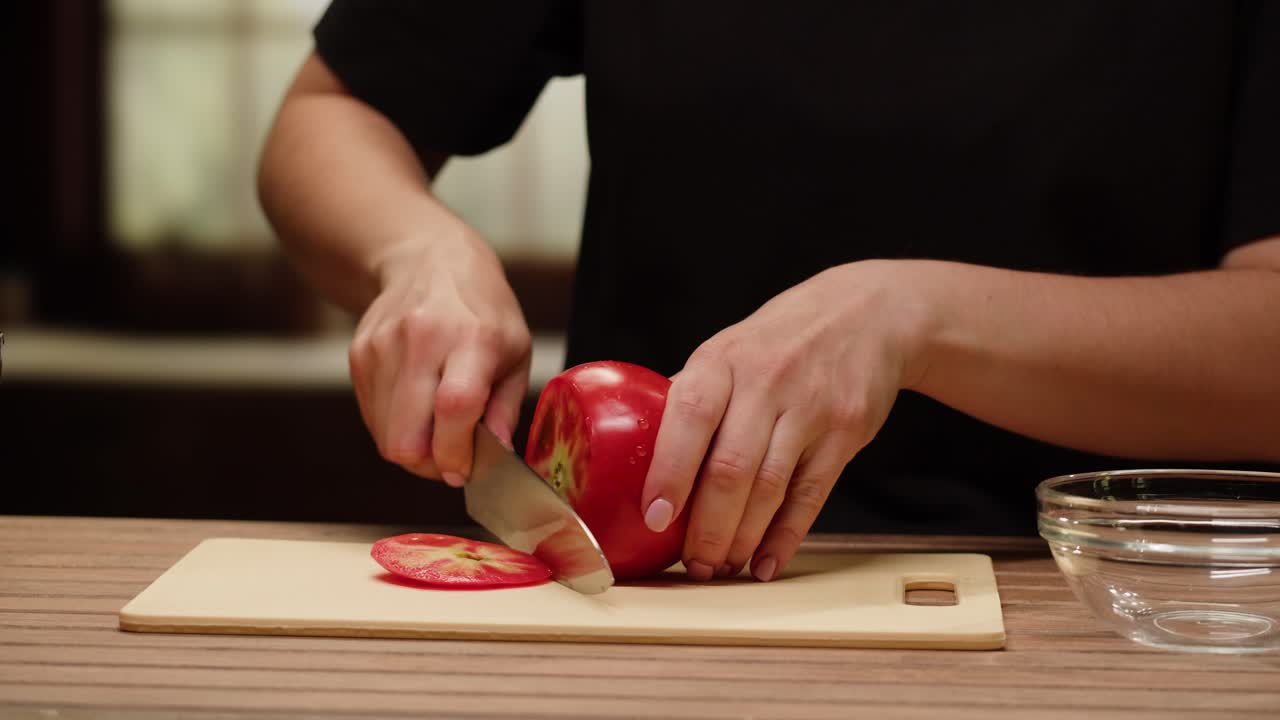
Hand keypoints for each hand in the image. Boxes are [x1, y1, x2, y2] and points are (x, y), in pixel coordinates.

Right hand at [348, 231, 531, 485]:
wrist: (428, 260)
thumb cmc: (483, 311)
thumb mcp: (515, 351)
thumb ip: (505, 408)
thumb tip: (496, 458)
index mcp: (471, 338)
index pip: (454, 408)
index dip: (456, 452)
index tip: (463, 471)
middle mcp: (422, 340)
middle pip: (407, 435)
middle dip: (429, 465)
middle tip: (450, 460)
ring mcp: (383, 347)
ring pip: (384, 435)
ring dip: (412, 450)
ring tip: (436, 433)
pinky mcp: (359, 355)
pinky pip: (372, 417)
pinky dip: (394, 428)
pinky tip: (416, 409)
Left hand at [639, 260, 934, 581]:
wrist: (867, 314)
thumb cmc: (780, 339)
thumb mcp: (729, 349)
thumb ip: (692, 397)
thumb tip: (638, 452)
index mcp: (722, 360)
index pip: (690, 416)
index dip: (670, 471)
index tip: (654, 517)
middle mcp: (766, 382)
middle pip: (731, 467)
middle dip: (706, 527)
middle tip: (692, 563)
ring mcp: (809, 409)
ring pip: (770, 489)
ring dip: (742, 538)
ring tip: (722, 566)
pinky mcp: (844, 433)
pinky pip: (811, 496)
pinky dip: (786, 536)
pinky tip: (766, 562)